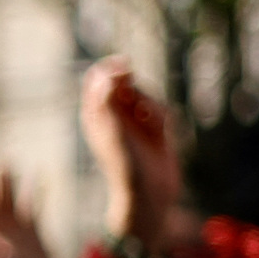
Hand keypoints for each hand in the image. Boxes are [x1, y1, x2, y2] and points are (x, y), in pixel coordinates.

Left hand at [78, 57, 176, 252]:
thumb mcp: (113, 129)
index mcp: (95, 113)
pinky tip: (162, 135)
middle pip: (128, 83)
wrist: (149, 189)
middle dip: (140, 92)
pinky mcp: (153, 127)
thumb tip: (110, 72)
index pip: (99, 78)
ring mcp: (134, 120)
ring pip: (149, 95)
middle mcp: (113, 114)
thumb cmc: (126, 162)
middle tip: (140, 110)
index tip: (126, 68)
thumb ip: (109, 99)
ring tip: (153, 128)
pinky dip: (163, 119)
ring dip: (154, 108)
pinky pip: (163, 109)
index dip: (113, 68)